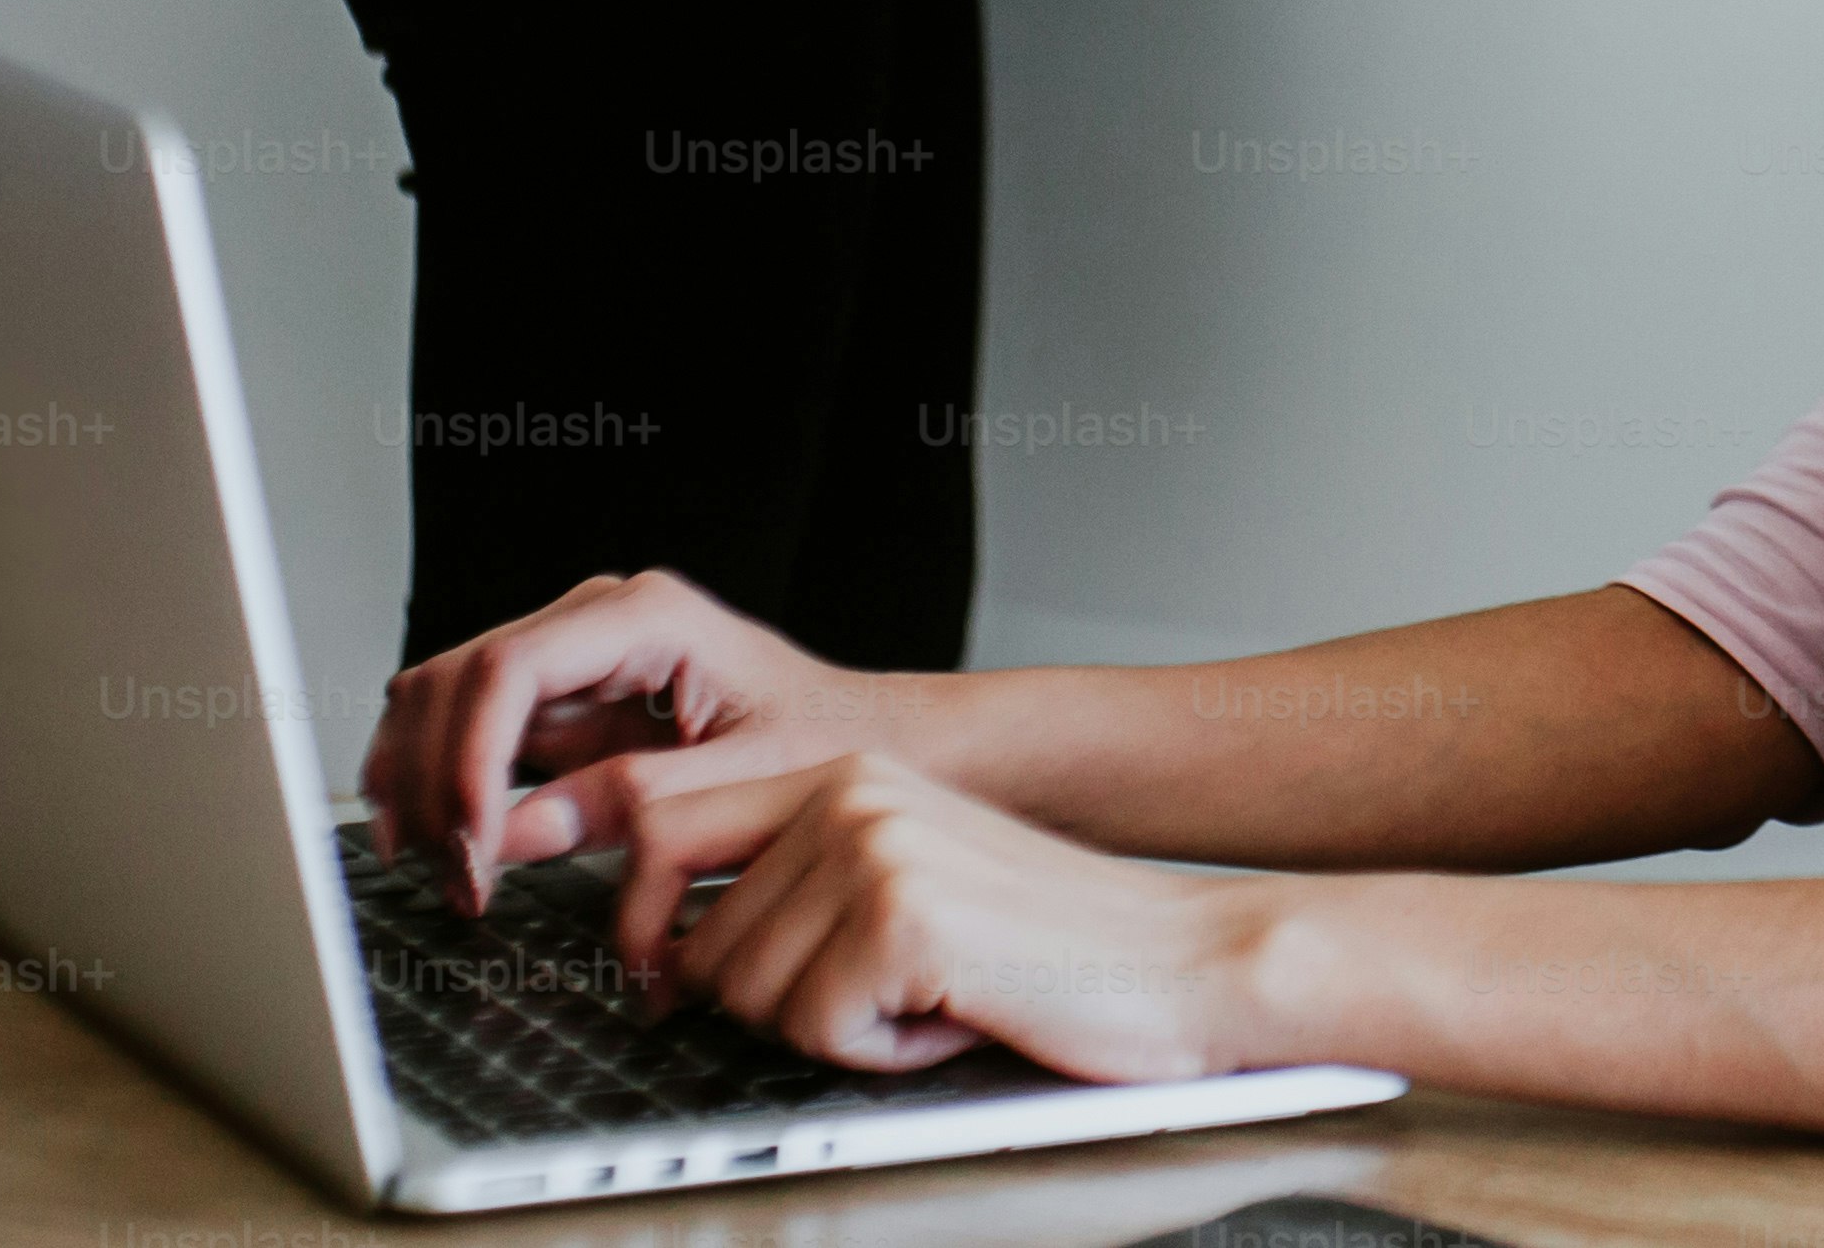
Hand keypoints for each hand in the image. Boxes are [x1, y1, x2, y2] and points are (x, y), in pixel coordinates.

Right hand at [362, 569, 892, 907]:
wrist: (863, 737)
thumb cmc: (824, 744)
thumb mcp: (745, 779)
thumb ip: (634, 801)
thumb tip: (515, 835)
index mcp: (648, 617)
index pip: (510, 670)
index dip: (469, 761)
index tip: (474, 845)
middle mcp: (597, 619)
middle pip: (458, 679)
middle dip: (435, 781)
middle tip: (453, 876)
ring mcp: (571, 654)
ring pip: (443, 698)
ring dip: (422, 783)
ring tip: (441, 869)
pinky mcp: (561, 698)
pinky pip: (468, 728)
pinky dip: (440, 784)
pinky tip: (444, 845)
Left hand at [611, 753, 1264, 1082]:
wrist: (1181, 959)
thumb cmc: (1052, 940)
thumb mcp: (915, 874)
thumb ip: (805, 875)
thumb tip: (669, 940)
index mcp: (848, 772)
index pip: (665, 827)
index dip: (642, 922)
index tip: (661, 975)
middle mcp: (851, 794)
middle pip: (697, 940)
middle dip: (769, 1000)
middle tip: (872, 995)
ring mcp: (875, 849)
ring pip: (749, 994)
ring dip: (832, 1028)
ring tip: (925, 997)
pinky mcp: (903, 918)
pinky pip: (816, 1031)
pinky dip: (879, 1052)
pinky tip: (951, 1014)